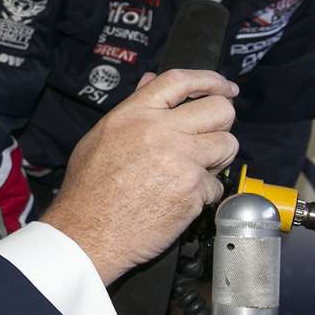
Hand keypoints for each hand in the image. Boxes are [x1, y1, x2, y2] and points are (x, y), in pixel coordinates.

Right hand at [41, 69, 236, 284]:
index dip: (210, 80)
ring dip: (218, 158)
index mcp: (135, 114)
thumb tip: (152, 82)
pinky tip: (181, 199)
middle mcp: (160, 131)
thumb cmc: (88, 189)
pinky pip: (216, 185)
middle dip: (222, 123)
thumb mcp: (102, 136)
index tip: (225, 88)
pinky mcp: (192, 191)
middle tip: (211, 136)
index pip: (181, 80)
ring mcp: (180, 161)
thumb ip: (133, 107)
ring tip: (195, 169)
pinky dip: (204, 194)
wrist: (87, 234)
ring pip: (227, 145)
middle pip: (219, 110)